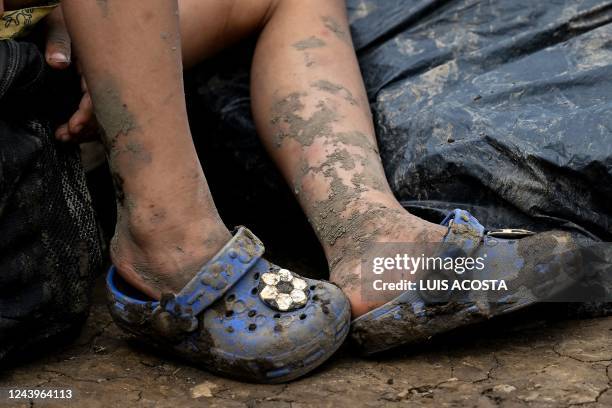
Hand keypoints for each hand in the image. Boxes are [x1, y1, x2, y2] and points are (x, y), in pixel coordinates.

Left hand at [44, 6, 98, 142]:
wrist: (68, 22)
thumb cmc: (63, 23)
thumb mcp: (59, 29)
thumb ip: (59, 43)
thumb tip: (58, 63)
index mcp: (99, 64)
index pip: (99, 95)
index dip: (88, 114)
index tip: (74, 126)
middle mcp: (104, 77)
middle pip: (104, 110)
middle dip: (86, 128)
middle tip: (66, 136)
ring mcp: (103, 86)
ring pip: (103, 116)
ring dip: (85, 130)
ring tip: (64, 136)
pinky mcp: (97, 93)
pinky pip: (99, 115)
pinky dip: (86, 126)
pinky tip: (72, 133)